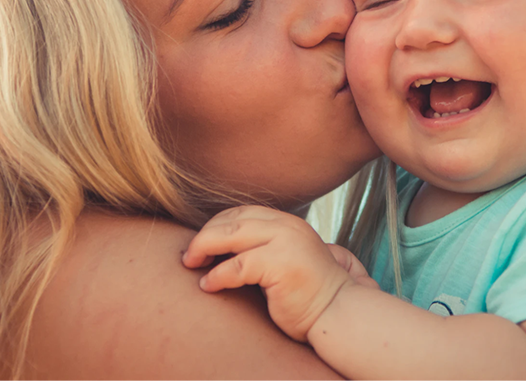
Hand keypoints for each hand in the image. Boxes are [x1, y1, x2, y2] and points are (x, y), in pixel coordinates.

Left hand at [182, 206, 375, 341]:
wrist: (336, 312)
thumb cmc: (306, 294)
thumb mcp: (284, 259)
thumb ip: (262, 247)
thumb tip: (219, 249)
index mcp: (287, 222)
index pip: (242, 212)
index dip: (216, 225)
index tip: (201, 243)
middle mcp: (287, 226)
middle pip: (232, 220)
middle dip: (204, 235)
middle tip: (188, 255)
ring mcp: (285, 242)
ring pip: (230, 235)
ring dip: (203, 248)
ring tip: (190, 263)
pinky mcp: (280, 264)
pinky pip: (236, 266)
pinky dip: (216, 276)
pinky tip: (207, 286)